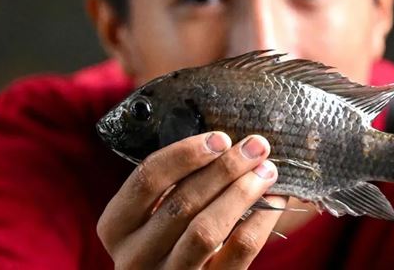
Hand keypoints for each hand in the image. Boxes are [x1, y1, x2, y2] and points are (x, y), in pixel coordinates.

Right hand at [97, 132, 285, 268]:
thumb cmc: (171, 239)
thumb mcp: (157, 214)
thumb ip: (177, 183)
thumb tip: (225, 143)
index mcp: (117, 227)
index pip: (146, 180)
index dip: (184, 154)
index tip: (219, 138)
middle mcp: (135, 256)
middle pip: (181, 202)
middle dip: (224, 168)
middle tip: (255, 146)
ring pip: (206, 230)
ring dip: (241, 192)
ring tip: (267, 170)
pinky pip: (238, 252)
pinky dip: (261, 221)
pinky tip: (276, 200)